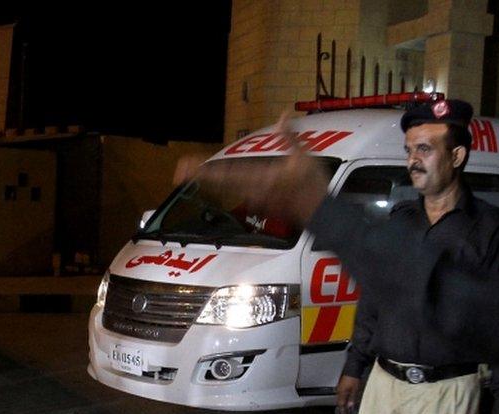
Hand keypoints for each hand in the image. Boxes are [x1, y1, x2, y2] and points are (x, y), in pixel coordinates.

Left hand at [172, 114, 329, 224]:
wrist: (320, 215)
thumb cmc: (313, 187)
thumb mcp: (304, 158)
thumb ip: (290, 137)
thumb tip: (283, 114)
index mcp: (258, 179)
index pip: (225, 175)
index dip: (204, 172)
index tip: (186, 168)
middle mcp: (251, 190)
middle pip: (220, 182)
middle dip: (199, 175)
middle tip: (178, 170)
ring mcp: (254, 198)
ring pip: (227, 187)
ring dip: (210, 178)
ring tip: (192, 171)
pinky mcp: (260, 202)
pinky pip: (237, 191)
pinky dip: (224, 183)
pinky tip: (216, 179)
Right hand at [335, 375, 362, 413]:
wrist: (353, 367)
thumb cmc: (354, 378)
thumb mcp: (355, 389)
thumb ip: (352, 398)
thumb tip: (350, 406)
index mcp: (341, 393)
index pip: (341, 405)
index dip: (344, 412)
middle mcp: (339, 390)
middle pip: (340, 402)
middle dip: (343, 409)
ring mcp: (340, 387)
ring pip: (341, 398)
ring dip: (344, 404)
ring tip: (347, 409)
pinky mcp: (342, 384)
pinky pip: (342, 394)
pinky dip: (344, 398)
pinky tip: (348, 399)